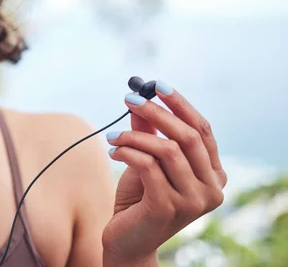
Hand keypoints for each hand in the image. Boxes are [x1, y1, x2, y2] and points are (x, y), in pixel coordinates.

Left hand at [101, 80, 226, 263]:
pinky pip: (148, 166)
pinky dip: (127, 152)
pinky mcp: (167, 208)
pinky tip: (113, 151)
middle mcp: (211, 189)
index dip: (180, 105)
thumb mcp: (148, 161)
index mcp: (214, 175)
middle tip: (130, 99)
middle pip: (187, 136)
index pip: (203, 130)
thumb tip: (142, 96)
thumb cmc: (140, 199)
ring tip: (113, 136)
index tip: (157, 85)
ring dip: (134, 136)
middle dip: (156, 112)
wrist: (127, 241)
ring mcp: (192, 201)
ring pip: (166, 150)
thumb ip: (149, 133)